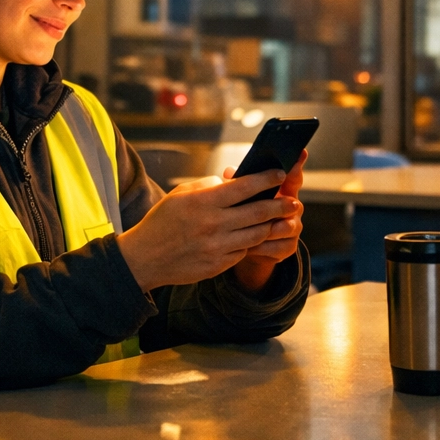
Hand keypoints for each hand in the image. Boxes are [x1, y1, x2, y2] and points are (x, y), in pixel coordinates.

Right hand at [115, 167, 299, 291]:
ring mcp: (216, 247)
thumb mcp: (181, 195)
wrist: (144, 259)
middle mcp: (213, 224)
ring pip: (257, 235)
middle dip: (280, 205)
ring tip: (283, 220)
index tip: (281, 174)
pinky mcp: (218, 265)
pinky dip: (251, 243)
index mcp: (203, 202)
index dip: (266, 179)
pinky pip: (243, 252)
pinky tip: (256, 236)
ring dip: (273, 226)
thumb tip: (234, 181)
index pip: (244, 186)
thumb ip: (209, 186)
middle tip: (294, 202)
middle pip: (258, 212)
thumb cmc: (162, 221)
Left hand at [230, 150, 305, 291]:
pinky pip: (279, 247)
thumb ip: (240, 183)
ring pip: (286, 227)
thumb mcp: (244, 197)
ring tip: (250, 231)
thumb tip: (229, 172)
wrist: (248, 245)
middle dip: (279, 207)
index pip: (292, 176)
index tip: (300, 152)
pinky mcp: (288, 247)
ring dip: (268, 229)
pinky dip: (263, 247)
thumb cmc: (246, 213)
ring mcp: (293, 228)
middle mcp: (293, 208)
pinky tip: (248, 247)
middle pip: (293, 204)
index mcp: (284, 191)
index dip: (297, 165)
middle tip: (266, 208)